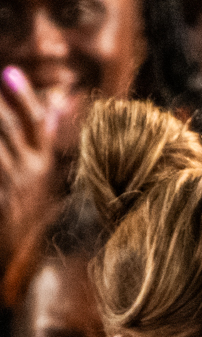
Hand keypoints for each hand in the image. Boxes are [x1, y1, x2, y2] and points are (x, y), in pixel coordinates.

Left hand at [0, 66, 57, 257]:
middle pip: (8, 127)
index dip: (23, 98)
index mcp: (45, 165)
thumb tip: (59, 105)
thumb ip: (48, 139)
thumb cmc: (32, 217)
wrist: (23, 263)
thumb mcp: (46, 177)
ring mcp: (11, 187)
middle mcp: (30, 173)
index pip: (37, 124)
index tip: (8, 72)